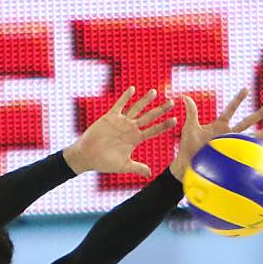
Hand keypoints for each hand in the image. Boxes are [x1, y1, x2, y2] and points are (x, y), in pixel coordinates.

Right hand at [63, 88, 177, 178]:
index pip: (153, 130)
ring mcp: (121, 122)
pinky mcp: (110, 117)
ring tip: (154, 92)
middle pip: (148, 117)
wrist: (87, 156)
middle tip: (171, 102)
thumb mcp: (124, 166)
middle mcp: (130, 128)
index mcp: (135, 139)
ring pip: (136, 108)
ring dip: (145, 100)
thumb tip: (151, 174)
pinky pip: (119, 105)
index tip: (175, 120)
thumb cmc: (104, 162)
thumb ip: (137, 168)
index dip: (164, 125)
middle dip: (160, 110)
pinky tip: (132, 89)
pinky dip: (125, 97)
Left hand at [169, 88, 262, 178]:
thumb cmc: (187, 147)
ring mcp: (231, 145)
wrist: (187, 165)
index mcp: (219, 125)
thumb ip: (191, 113)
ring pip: (250, 137)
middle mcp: (228, 134)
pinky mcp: (231, 156)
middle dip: (259, 114)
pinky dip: (256, 152)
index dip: (238, 99)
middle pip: (246, 122)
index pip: (231, 110)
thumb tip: (185, 97)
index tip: (246, 89)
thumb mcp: (189, 128)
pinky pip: (246, 154)